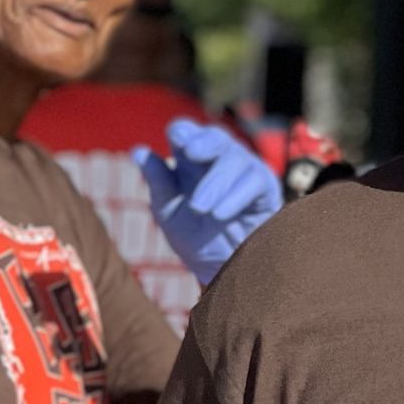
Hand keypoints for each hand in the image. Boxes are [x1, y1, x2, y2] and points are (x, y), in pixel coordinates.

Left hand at [135, 119, 282, 285]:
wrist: (222, 270)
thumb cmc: (194, 239)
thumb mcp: (168, 212)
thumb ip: (158, 182)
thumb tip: (138, 150)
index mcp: (190, 160)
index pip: (186, 133)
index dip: (183, 132)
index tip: (178, 141)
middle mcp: (219, 160)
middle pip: (215, 136)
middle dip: (204, 142)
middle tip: (191, 153)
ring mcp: (244, 172)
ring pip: (235, 158)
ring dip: (216, 182)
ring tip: (201, 210)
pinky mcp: (265, 189)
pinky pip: (255, 181)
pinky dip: (236, 196)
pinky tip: (220, 214)